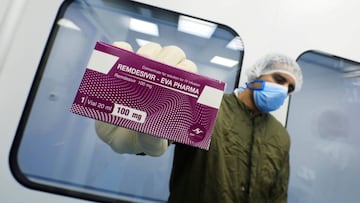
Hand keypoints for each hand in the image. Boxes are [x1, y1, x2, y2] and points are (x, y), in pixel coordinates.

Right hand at [95, 41, 196, 155]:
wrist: (115, 135)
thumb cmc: (139, 138)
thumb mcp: (149, 145)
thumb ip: (153, 141)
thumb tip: (152, 131)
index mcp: (177, 91)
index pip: (189, 73)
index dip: (186, 71)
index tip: (178, 77)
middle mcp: (162, 75)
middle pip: (174, 56)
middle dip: (168, 59)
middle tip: (158, 67)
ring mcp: (142, 67)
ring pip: (152, 49)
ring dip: (148, 52)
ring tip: (139, 63)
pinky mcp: (120, 63)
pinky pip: (122, 48)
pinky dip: (121, 49)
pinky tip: (118, 56)